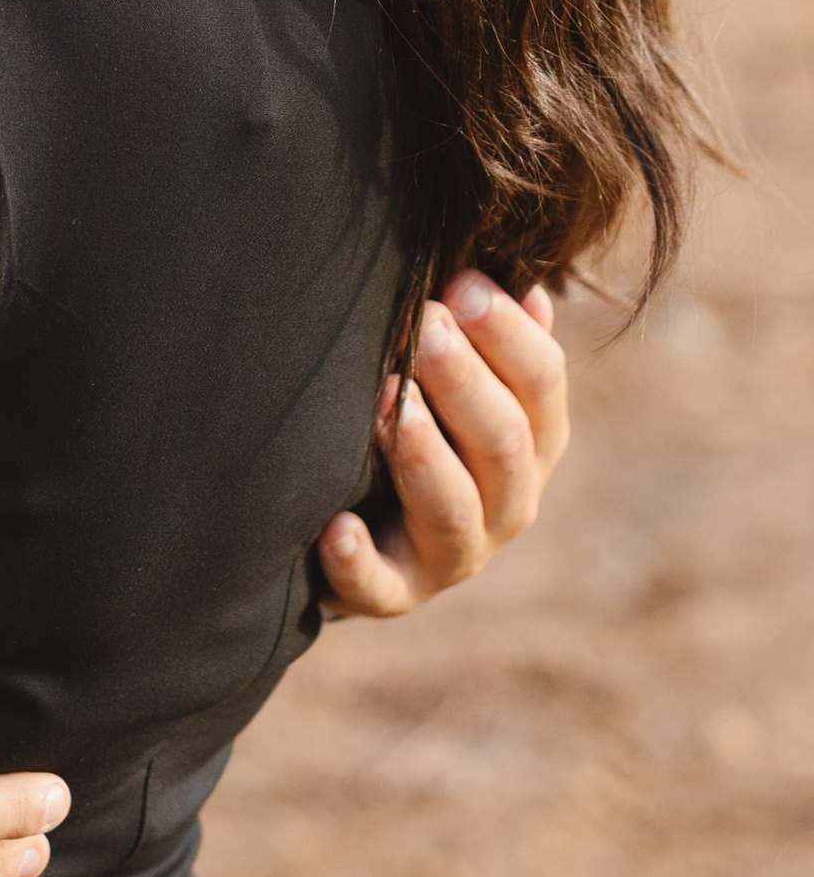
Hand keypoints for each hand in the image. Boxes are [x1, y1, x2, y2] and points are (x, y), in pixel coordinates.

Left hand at [318, 272, 569, 616]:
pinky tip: (334, 529)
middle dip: (464, 379)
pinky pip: (379, 586)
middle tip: (424, 321)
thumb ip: (492, 342)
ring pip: (453, 510)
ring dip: (423, 454)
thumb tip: (527, 288)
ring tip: (390, 399)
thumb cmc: (421, 428)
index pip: (542, 384)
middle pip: (503, 441)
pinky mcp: (395, 594)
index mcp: (532, 441)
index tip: (461, 282)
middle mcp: (508, 502)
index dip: (508, 331)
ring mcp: (455, 555)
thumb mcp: (460, 386)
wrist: (368, 530)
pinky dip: (357, 561)